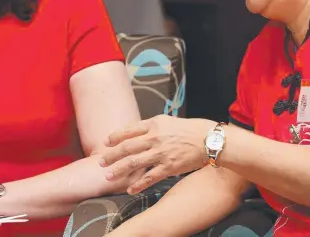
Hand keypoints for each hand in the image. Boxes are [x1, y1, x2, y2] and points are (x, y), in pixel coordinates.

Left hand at [99, 115, 215, 193]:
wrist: (209, 139)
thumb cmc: (189, 129)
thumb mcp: (168, 121)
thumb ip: (151, 126)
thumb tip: (135, 132)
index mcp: (154, 124)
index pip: (129, 130)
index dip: (115, 137)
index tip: (106, 142)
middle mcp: (155, 138)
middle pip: (127, 147)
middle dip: (111, 156)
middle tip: (100, 162)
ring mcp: (161, 153)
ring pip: (134, 163)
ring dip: (119, 170)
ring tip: (108, 176)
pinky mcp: (169, 167)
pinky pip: (149, 177)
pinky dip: (138, 184)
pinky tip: (130, 189)